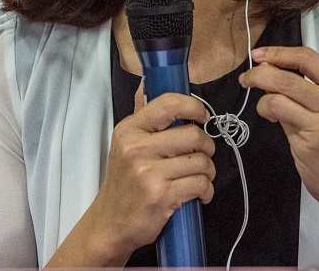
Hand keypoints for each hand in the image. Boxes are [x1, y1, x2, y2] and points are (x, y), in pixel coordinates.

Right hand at [46, 89, 214, 267]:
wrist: (109, 224)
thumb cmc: (124, 185)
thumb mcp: (126, 146)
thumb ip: (147, 122)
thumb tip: (164, 95)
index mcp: (129, 130)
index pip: (169, 104)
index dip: (194, 106)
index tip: (202, 116)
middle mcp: (137, 148)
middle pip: (193, 134)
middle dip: (207, 146)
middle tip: (202, 154)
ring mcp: (148, 173)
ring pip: (201, 161)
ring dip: (208, 171)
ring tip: (200, 177)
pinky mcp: (161, 196)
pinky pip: (200, 184)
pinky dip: (206, 190)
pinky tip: (199, 193)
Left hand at [239, 45, 318, 216]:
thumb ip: (308, 92)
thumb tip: (272, 74)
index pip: (308, 58)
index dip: (279, 53)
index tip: (259, 55)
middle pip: (288, 76)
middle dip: (260, 73)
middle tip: (246, 78)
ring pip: (279, 95)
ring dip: (261, 97)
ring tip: (263, 107)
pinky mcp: (310, 140)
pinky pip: (279, 116)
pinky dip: (267, 113)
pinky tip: (272, 119)